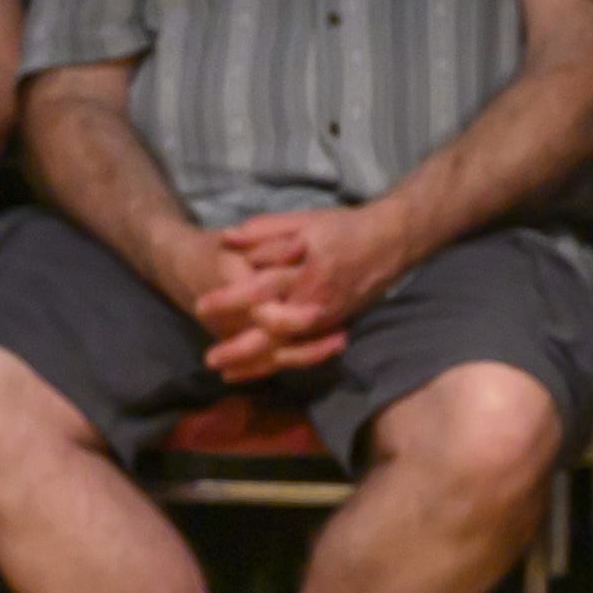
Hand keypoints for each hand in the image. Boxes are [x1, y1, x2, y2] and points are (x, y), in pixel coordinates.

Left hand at [189, 203, 404, 379]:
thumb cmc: (345, 227)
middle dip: (240, 349)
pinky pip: (303, 351)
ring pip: (289, 350)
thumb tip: (227, 238)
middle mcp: (317, 301)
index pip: (260, 290)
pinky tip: (255, 370)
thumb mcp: (304, 220)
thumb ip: (265, 230)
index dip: (229, 300)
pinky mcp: (334, 326)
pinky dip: (278, 362)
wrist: (391, 241)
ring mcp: (328, 318)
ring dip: (256, 364)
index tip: (201, 305)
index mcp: (307, 272)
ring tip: (225, 372)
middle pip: (273, 334)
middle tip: (210, 359)